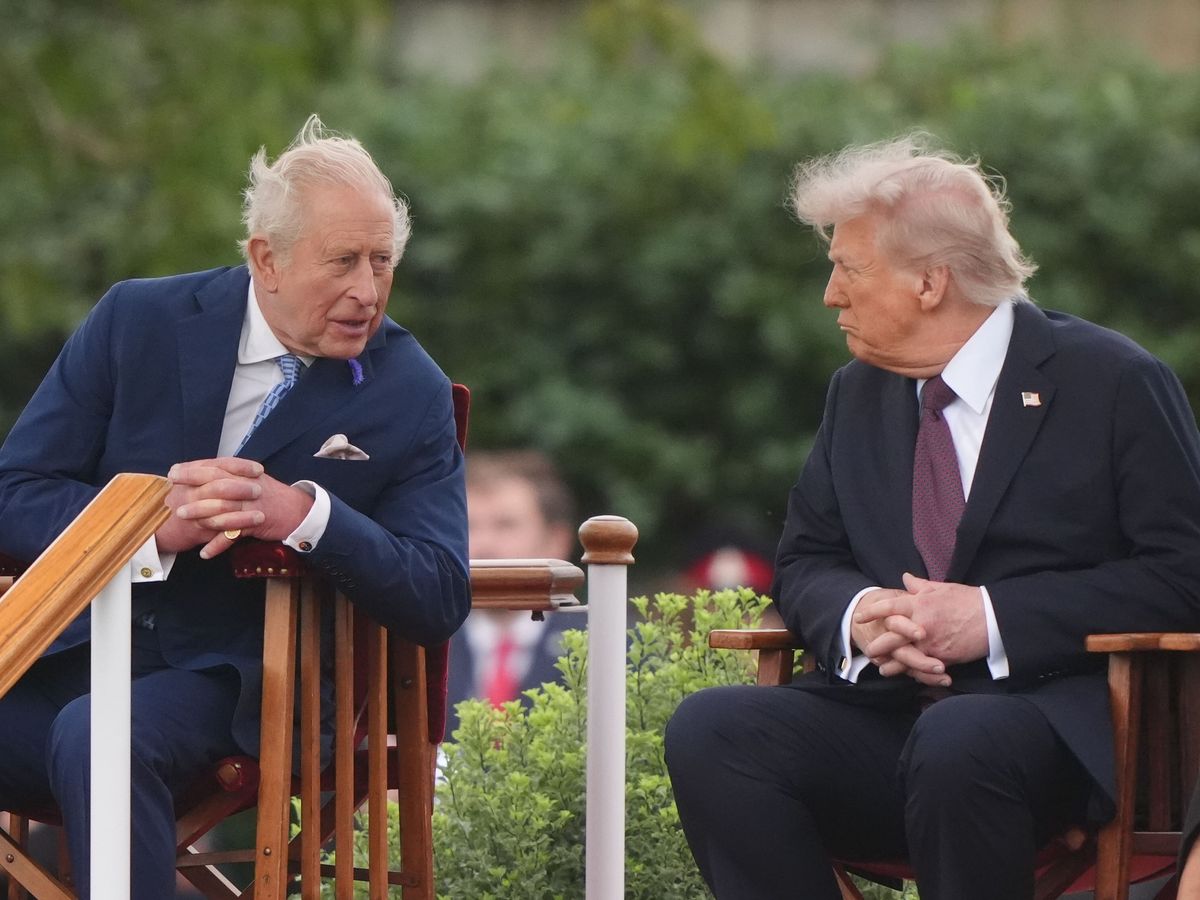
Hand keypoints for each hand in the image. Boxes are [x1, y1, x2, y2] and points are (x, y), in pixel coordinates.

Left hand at [162, 459, 314, 558]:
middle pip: (216, 483)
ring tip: (181, 518)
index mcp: (245, 474)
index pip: (216, 466)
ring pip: (222, 508)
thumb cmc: (273, 497)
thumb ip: (233, 476)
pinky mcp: (257, 522)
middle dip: (191, 486)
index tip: (173, 471)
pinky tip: (205, 553)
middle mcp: (247, 486)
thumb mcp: (254, 480)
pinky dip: (219, 545)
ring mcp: (252, 504)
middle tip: (171, 489)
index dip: (193, 468)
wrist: (299, 511)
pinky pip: (234, 535)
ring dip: (200, 513)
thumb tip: (207, 474)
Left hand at [855, 574, 988, 671]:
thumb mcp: (942, 588)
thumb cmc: (968, 600)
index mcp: (919, 604)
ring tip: (883, 669)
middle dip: (878, 645)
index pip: (889, 607)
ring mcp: (930, 644)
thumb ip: (920, 586)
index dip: (872, 611)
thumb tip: (905, 578)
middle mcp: (921, 625)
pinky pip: (923, 669)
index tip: (859, 616)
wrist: (993, 619)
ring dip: (892, 665)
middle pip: (890, 637)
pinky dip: (914, 673)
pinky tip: (907, 676)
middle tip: (868, 649)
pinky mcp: (942, 658)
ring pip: (904, 658)